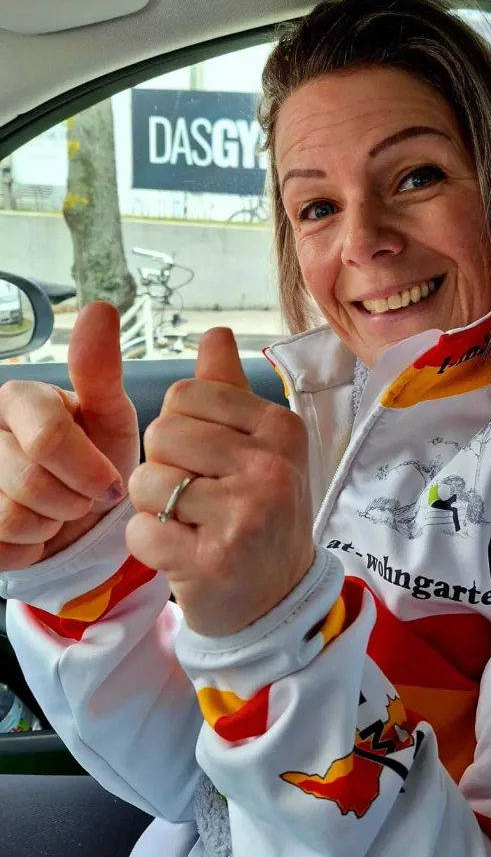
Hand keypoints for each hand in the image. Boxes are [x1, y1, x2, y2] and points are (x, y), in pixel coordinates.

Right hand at [0, 302, 138, 568]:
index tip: (112, 484)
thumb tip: (100, 308)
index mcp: (18, 398)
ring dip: (52, 523)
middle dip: (74, 500)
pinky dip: (29, 548)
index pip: (48, 438)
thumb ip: (102, 370)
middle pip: (32, 481)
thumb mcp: (111, 417)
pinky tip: (35, 530)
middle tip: (85, 495)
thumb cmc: (97, 459)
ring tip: (59, 508)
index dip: (88, 471)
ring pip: (11, 517)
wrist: (80, 517)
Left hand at [126, 328, 314, 636]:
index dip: (179, 428)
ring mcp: (244, 513)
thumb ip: (229, 389)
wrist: (279, 597)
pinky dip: (148, 543)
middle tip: (197, 496)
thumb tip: (214, 332)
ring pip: (147, 481)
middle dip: (164, 465)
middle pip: (162, 433)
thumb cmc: (260, 513)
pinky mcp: (213, 559)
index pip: (185, 395)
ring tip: (189, 524)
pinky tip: (180, 552)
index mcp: (279, 428)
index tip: (208, 461)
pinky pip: (141, 530)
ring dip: (154, 507)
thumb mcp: (260, 446)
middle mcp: (269, 466)